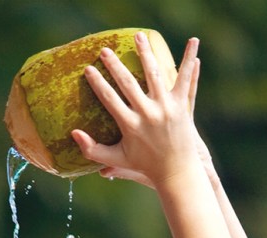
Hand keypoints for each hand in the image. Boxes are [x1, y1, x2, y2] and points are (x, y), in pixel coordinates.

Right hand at [71, 32, 202, 188]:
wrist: (176, 172)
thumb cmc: (144, 165)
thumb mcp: (116, 160)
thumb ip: (92, 149)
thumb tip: (73, 133)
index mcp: (130, 126)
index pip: (109, 99)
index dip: (98, 83)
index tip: (88, 68)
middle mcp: (148, 114)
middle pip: (128, 83)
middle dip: (114, 65)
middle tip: (104, 50)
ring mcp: (166, 108)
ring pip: (155, 74)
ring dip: (146, 53)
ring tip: (139, 36)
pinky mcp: (182, 106)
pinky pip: (185, 79)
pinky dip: (189, 60)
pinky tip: (192, 42)